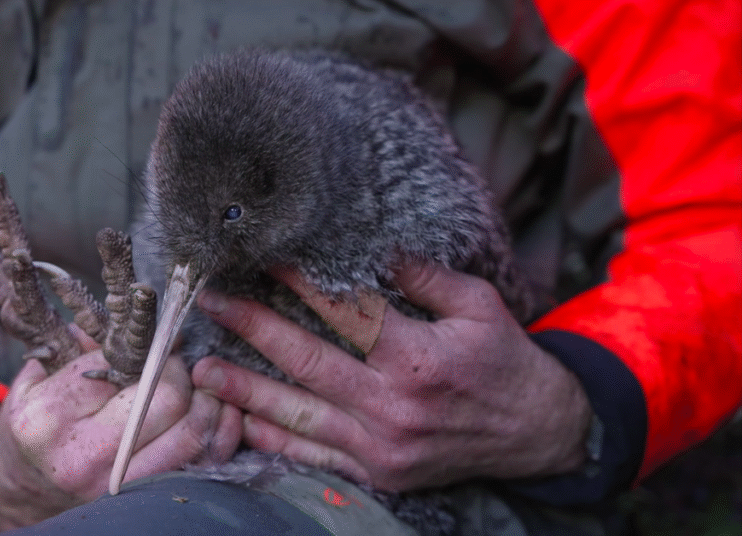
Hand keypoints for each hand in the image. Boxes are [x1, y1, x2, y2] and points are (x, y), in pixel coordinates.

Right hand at [0, 329, 241, 530]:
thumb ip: (78, 348)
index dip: (148, 345)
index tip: (161, 337)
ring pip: (191, 433)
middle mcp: (85, 454)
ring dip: (207, 401)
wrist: (25, 488)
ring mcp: (117, 484)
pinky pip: (203, 465)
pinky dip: (220, 433)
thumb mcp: (36, 381)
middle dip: (180, 370)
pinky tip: (216, 413)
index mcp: (51, 415)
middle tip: (177, 363)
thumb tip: (132, 320)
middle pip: (165, 398)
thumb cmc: (37, 426)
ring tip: (200, 385)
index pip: (119, 365)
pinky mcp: (144, 498)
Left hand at [191, 261, 591, 491]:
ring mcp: (382, 446)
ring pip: (299, 415)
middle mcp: (393, 406)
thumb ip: (424, 277)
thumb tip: (377, 244)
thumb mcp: (479, 306)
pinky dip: (276, 440)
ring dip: (247, 391)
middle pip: (307, 362)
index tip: (263, 259)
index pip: (344, 313)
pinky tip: (242, 422)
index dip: (298, 284)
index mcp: (419, 359)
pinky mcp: (379, 472)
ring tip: (204, 370)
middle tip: (212, 304)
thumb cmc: (506, 361)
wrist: (538, 434)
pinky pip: (316, 457)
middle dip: (252, 329)